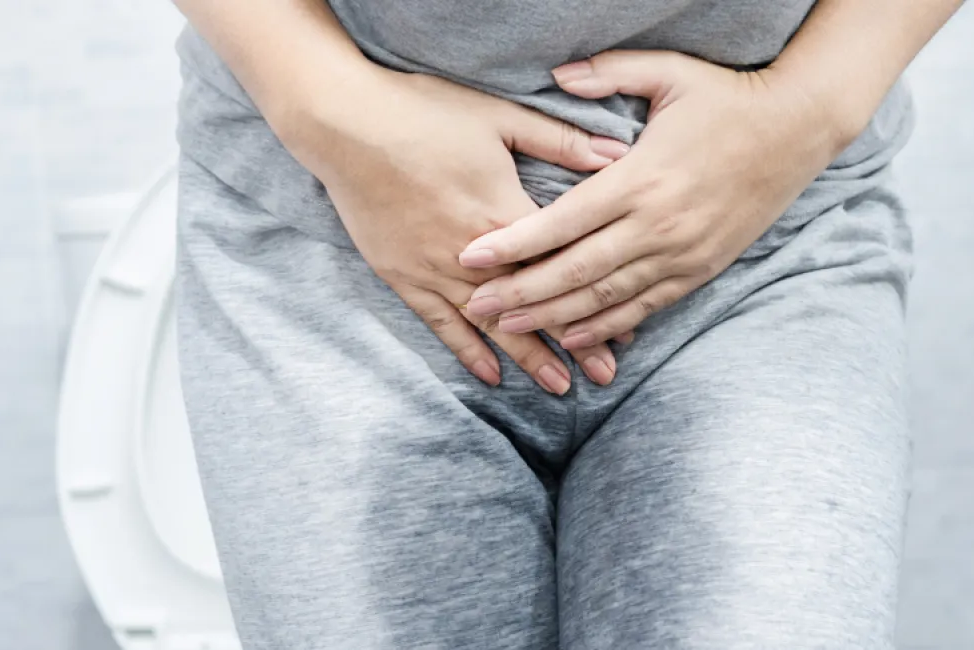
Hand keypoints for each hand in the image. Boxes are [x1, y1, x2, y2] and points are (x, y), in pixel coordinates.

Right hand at [277, 68, 633, 391]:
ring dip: (526, 357)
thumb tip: (619, 154)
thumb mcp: (499, 117)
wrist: (345, 125)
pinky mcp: (403, 275)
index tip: (628, 328)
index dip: (596, 299)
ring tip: (559, 388)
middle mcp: (472, 254)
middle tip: (605, 378)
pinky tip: (491, 375)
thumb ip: (560, 141)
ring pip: (490, 324)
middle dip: (570, 344)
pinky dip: (466, 351)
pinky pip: (440, 322)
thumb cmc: (424, 112)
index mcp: (503, 214)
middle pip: (531, 306)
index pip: (561, 267)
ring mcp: (434, 269)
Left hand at [456, 51, 850, 348]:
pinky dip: (607, 326)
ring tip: (509, 326)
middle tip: (474, 305)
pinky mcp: (700, 269)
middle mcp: (659, 225)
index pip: (563, 221)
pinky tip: (573, 335)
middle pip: (575, 271)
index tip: (471, 256)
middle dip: (520, 292)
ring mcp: (681, 253)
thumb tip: (556, 74)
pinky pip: (645, 307)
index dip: (514, 243)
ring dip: (554, 316)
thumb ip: (609, 73)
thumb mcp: (669, 72)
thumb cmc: (728, 97)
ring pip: (606, 298)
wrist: (799, 129)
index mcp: (641, 178)